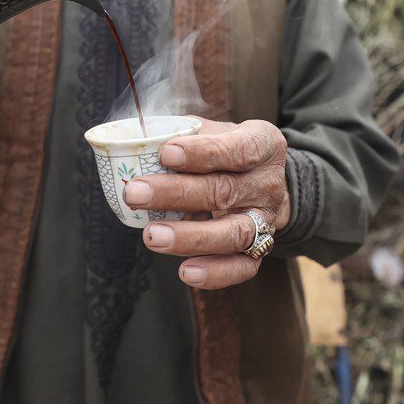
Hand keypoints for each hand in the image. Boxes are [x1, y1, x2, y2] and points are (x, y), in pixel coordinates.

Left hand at [121, 118, 289, 289]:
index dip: (202, 152)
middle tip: (135, 192)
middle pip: (223, 191)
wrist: (267, 181)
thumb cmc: (229, 149)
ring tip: (151, 236)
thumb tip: (138, 134)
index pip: (237, 149)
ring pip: (233, 233)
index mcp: (263, 145)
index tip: (165, 153)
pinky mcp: (259, 250)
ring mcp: (266, 220)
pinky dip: (216, 273)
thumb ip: (185, 130)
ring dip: (190, 237)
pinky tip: (186, 272)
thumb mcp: (217, 130)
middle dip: (175, 193)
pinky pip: (242, 267)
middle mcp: (267, 184)